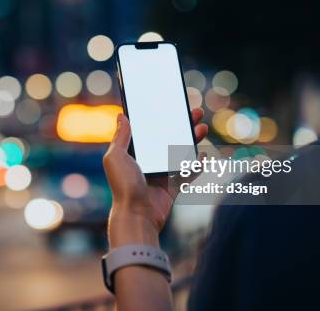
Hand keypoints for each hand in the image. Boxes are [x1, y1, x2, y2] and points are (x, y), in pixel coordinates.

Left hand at [103, 109, 207, 246]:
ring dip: (192, 139)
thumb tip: (122, 116)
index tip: (172, 104)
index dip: (161, 117)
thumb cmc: (123, 186)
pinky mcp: (173, 186)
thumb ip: (121, 137)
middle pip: (169, 138)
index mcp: (134, 153)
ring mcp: (162, 173)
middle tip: (194, 112)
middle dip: (182, 124)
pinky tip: (203, 154)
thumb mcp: (116, 157)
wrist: (137, 215)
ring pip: (181, 152)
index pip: (150, 130)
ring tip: (202, 128)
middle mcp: (148, 161)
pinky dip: (197, 164)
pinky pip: (188, 172)